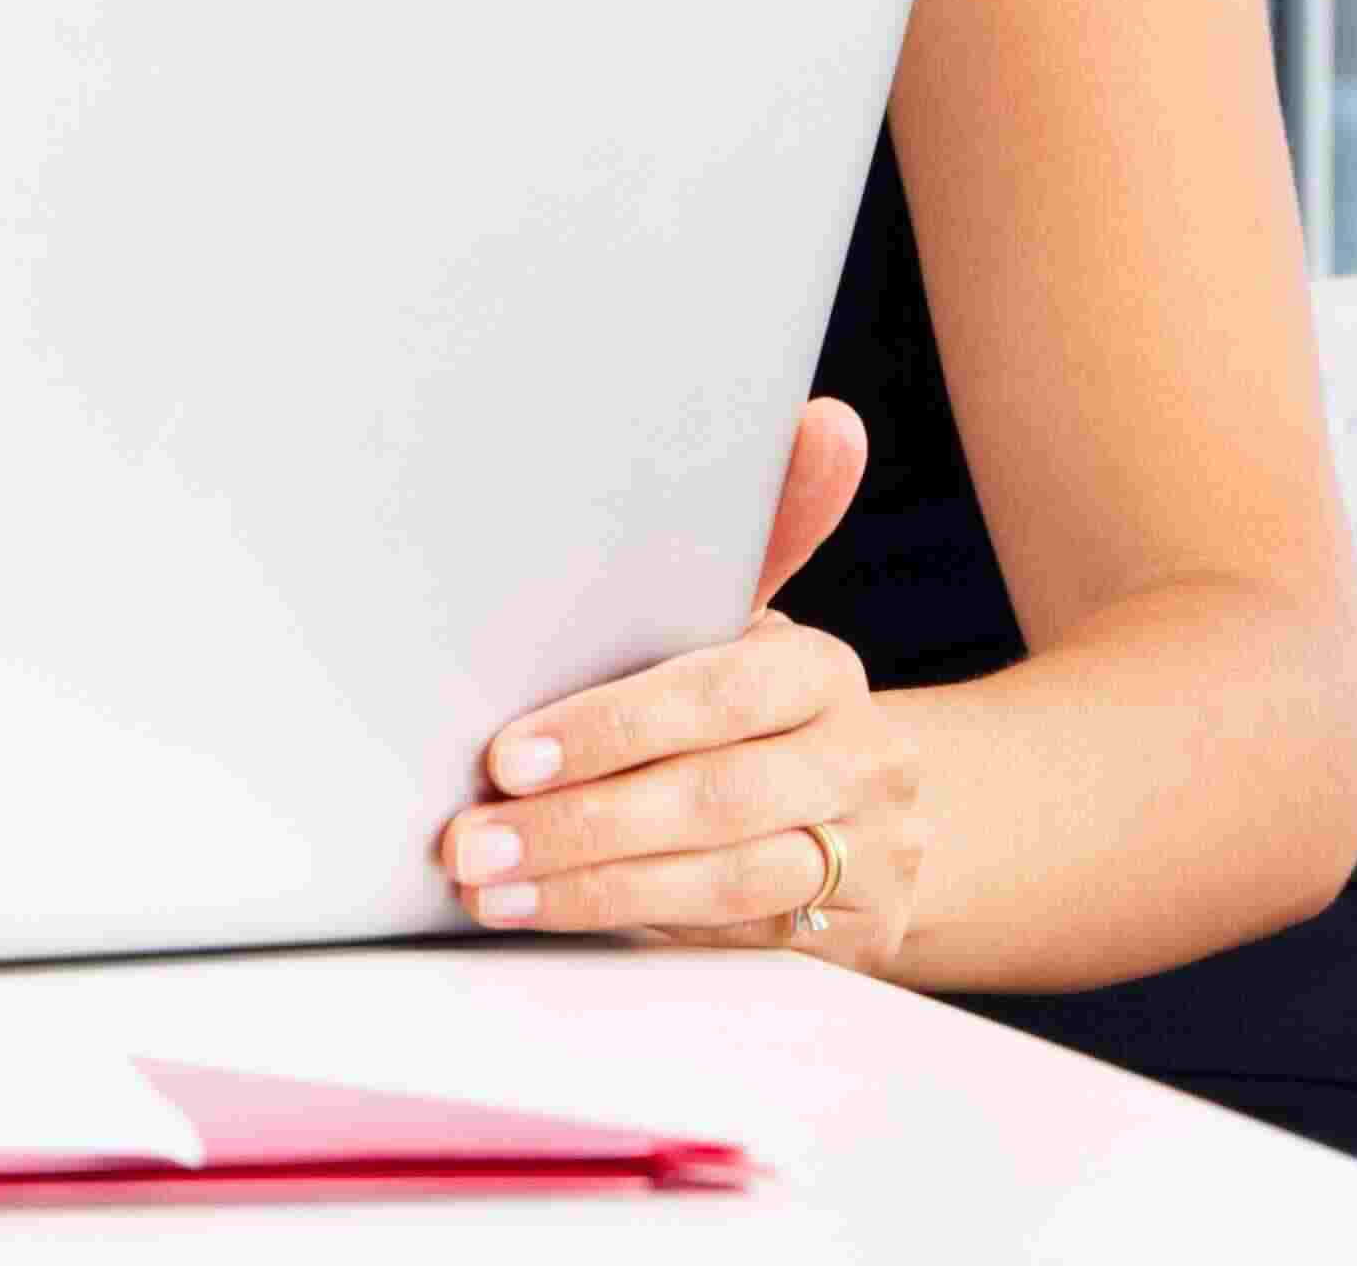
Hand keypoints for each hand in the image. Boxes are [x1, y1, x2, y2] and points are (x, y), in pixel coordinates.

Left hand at [438, 398, 927, 970]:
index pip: (715, 694)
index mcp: (816, 671)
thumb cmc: (766, 703)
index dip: (610, 729)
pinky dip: (633, 929)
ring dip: (593, 891)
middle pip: (714, 800)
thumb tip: (817, 417)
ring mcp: (864, 856)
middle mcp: (856, 761)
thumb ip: (745, 540)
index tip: (508, 755)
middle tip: (472, 838)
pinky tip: (553, 915)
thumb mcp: (746, 621)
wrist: (884, 807)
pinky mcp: (848, 934)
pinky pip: (731, 938)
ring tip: (493, 886)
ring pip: (723, 885)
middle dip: (580, 825)